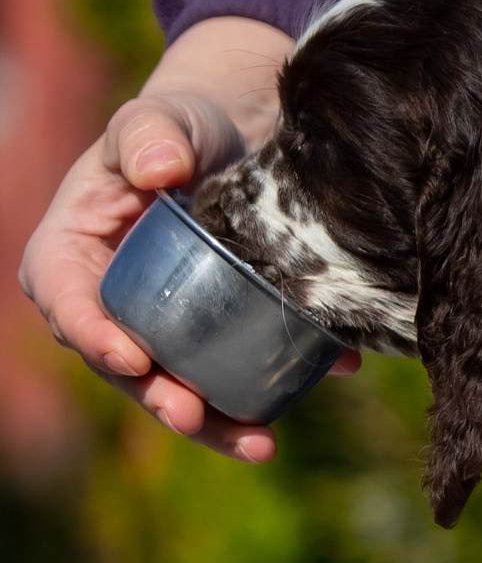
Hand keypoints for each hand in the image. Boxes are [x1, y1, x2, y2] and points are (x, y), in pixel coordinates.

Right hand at [16, 15, 337, 461]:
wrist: (248, 128)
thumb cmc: (188, 121)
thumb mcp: (164, 118)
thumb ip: (151, 134)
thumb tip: (157, 170)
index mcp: (75, 250)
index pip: (68, 300)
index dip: (93, 335)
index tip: (132, 359)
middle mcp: (115, 297)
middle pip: (124, 361)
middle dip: (156, 398)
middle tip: (193, 417)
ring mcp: (170, 320)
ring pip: (182, 382)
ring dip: (218, 421)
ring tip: (259, 444)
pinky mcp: (224, 327)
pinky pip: (242, 365)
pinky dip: (280, 380)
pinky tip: (331, 374)